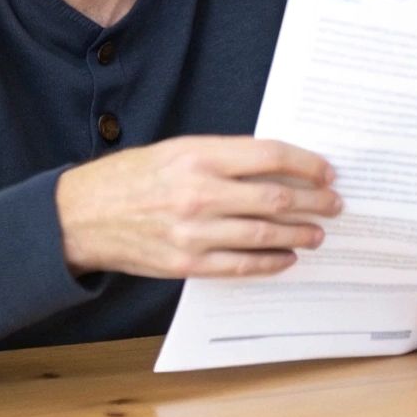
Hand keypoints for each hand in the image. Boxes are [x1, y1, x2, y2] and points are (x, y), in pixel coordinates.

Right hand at [55, 136, 340, 278]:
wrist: (82, 215)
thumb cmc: (133, 177)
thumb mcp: (177, 150)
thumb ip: (224, 156)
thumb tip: (277, 166)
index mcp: (199, 156)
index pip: (270, 156)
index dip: (306, 164)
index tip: (326, 171)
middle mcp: (200, 193)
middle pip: (276, 197)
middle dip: (314, 202)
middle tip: (334, 204)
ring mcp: (194, 232)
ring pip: (265, 234)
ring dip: (299, 234)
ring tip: (317, 233)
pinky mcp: (187, 263)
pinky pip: (241, 266)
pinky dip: (270, 262)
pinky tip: (286, 258)